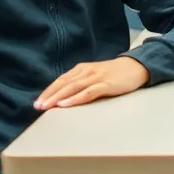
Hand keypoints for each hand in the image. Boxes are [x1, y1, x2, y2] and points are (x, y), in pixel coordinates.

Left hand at [35, 57, 149, 110]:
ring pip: (73, 87)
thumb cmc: (114, 74)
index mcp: (82, 69)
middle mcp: (86, 71)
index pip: (61, 80)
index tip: (37, 102)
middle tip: (38, 106)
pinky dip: (75, 98)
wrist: (136, 66)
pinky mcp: (106, 84)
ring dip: (58, 97)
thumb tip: (64, 96)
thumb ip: (81, 83)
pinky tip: (66, 104)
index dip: (48, 91)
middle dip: (49, 95)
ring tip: (47, 106)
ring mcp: (96, 77)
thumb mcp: (94, 75)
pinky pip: (88, 92)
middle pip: (64, 84)